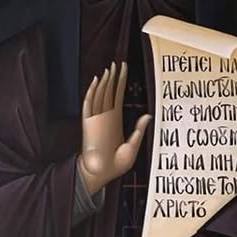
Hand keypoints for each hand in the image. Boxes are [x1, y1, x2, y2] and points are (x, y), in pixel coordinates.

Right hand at [78, 61, 151, 194]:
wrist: (100, 174)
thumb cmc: (115, 165)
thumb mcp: (132, 147)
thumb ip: (139, 131)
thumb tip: (148, 115)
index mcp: (116, 120)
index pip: (118, 95)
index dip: (121, 81)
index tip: (124, 68)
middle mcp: (106, 116)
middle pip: (109, 91)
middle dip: (113, 77)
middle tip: (117, 63)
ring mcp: (96, 118)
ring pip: (100, 94)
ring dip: (104, 81)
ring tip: (109, 68)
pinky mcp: (89, 123)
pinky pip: (89, 104)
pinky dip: (91, 92)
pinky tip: (95, 81)